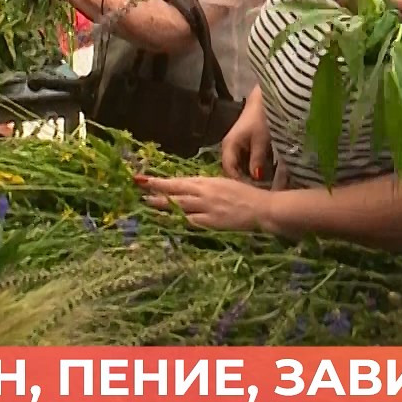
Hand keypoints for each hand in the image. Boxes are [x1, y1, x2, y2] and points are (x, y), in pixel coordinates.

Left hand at [138, 174, 271, 232]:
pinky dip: (176, 220)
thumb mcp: (225, 185)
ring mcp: (206, 207)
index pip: (180, 180)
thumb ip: (208, 188)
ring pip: (179, 204)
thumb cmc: (247, 196)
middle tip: (138, 186)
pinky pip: (189, 221)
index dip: (162, 180)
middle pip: (175, 190)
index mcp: (208, 182)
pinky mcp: (211, 222)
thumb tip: (191, 189)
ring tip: (146, 202)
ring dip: (161, 203)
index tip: (145, 178)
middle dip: (156, 188)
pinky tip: (166, 221)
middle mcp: (204, 192)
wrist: (263, 208)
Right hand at [219, 104, 271, 184]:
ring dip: (246, 175)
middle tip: (256, 191)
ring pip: (237, 166)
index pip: (229, 170)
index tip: (250, 192)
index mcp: (229, 146)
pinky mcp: (242, 144)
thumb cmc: (261, 119)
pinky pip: (243, 161)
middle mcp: (228, 147)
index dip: (238, 182)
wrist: (264, 101)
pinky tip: (260, 174)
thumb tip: (255, 178)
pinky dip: (249, 168)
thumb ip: (256, 160)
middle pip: (231, 170)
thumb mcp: (260, 141)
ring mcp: (235, 146)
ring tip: (259, 185)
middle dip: (243, 180)